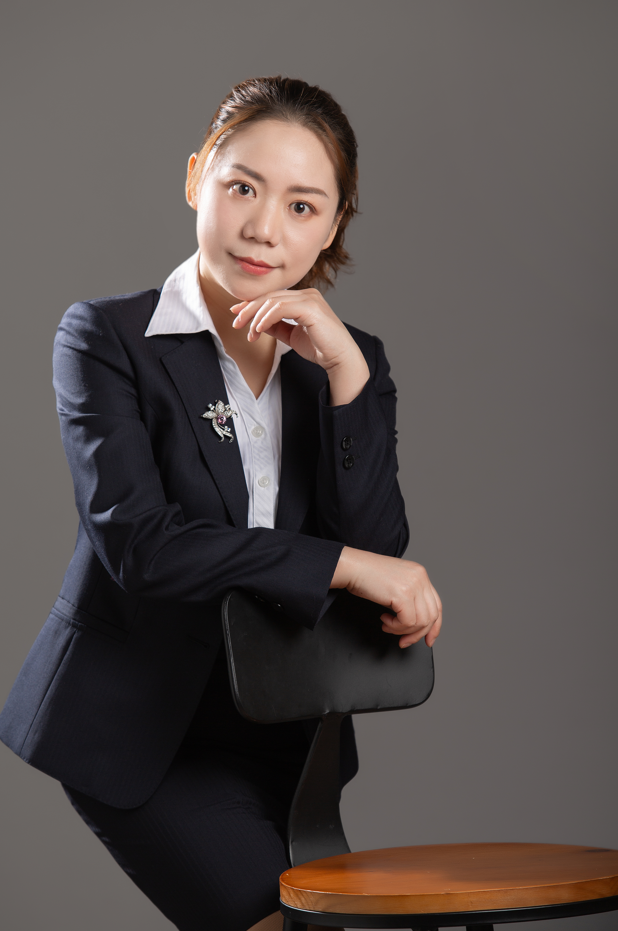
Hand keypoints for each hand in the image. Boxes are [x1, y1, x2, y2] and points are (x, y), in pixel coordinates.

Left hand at [231, 288, 369, 404]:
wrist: (340, 359)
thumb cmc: (320, 348)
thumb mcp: (291, 336)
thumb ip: (276, 327)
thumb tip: (257, 323)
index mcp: (304, 298)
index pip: (273, 296)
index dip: (252, 303)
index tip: (237, 313)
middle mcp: (307, 294)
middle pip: (270, 296)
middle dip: (249, 309)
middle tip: (236, 322)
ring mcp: (310, 298)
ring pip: (273, 301)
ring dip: (256, 317)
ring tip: (250, 333)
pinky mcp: (311, 307)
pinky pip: (281, 308)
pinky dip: (266, 318)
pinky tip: (259, 328)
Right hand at [331, 548, 442, 647]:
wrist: (352, 568)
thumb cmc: (366, 575)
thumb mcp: (395, 583)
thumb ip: (409, 596)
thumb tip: (416, 621)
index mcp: (420, 574)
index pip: (436, 605)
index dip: (434, 626)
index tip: (428, 639)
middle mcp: (420, 578)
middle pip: (431, 615)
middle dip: (418, 634)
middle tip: (404, 641)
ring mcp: (413, 585)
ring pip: (421, 622)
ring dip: (402, 630)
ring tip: (388, 626)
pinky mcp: (403, 594)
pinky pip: (407, 622)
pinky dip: (395, 627)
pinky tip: (385, 620)